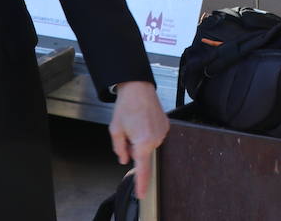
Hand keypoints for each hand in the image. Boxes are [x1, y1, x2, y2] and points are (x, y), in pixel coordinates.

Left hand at [108, 81, 168, 199]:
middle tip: (127, 133)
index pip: (143, 169)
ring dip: (140, 140)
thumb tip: (125, 158)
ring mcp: (163, 132)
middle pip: (143, 154)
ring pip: (148, 145)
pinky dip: (147, 133)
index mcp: (143, 142)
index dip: (142, 183)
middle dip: (133, 149)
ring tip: (135, 123)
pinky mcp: (165, 126)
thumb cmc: (126, 106)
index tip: (142, 193)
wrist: (138, 87)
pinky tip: (142, 121)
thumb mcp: (115, 130)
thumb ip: (119, 149)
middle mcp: (156, 139)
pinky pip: (154, 137)